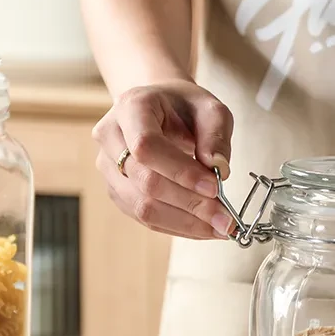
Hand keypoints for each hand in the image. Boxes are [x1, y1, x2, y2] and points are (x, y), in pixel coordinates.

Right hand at [92, 79, 234, 238]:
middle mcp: (111, 137)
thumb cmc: (185, 107)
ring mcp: (109, 168)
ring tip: (219, 227)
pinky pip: (145, 218)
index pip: (147, 146)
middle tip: (225, 219)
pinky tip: (204, 228)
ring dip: (185, 223)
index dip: (180, 172)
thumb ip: (216, 136)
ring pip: (142, 207)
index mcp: (131, 107)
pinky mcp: (118, 191)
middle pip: (145, 182)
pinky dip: (178, 227)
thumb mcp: (210, 109)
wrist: (161, 107)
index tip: (215, 188)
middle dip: (190, 204)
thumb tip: (219, 170)